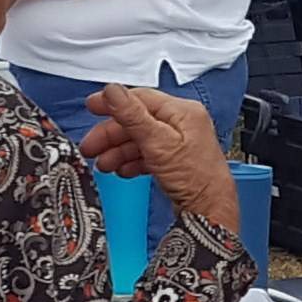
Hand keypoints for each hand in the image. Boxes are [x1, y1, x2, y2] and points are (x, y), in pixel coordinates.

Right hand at [78, 85, 234, 225]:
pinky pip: (147, 155)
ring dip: (118, 150)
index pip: (141, 98)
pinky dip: (131, 161)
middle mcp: (182, 124)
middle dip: (111, 134)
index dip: (113, 102)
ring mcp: (179, 143)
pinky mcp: (175, 161)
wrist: (210, 209)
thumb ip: (132, 116)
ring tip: (104, 163)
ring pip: (139, 139)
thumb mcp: (157, 142)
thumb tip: (113, 91)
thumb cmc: (195, 177)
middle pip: (137, 121)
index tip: (92, 106)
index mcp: (181, 112)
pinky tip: (122, 170)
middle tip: (91, 146)